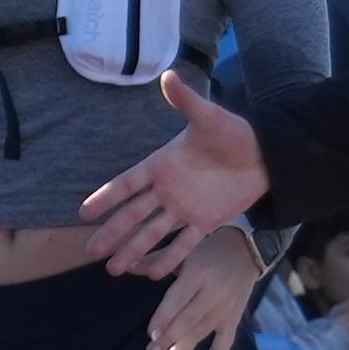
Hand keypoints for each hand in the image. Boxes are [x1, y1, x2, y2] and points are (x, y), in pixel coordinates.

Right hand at [84, 71, 272, 274]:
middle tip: (90, 251)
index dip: (106, 198)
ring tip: (113, 269)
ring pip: (152, 233)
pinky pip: (182, 244)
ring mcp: (184, 208)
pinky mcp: (205, 223)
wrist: (265, 155)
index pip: (127, 184)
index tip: (84, 213)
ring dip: (133, 250)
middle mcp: (168, 190)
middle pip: (133, 214)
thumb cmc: (234, 133)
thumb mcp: (209, 117)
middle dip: (112, 232)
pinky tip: (152, 275)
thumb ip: (187, 101)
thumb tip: (169, 75)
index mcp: (162, 164)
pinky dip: (168, 258)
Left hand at [138, 225, 265, 349]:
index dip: (165, 317)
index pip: (179, 298)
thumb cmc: (208, 247)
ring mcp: (226, 308)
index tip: (151, 335)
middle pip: (189, 319)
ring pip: (203, 333)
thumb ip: (154, 260)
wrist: (248, 249)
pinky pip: (226, 344)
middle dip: (169, 339)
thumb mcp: (183, 248)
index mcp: (199, 272)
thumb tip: (124, 266)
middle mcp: (214, 291)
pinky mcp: (234, 318)